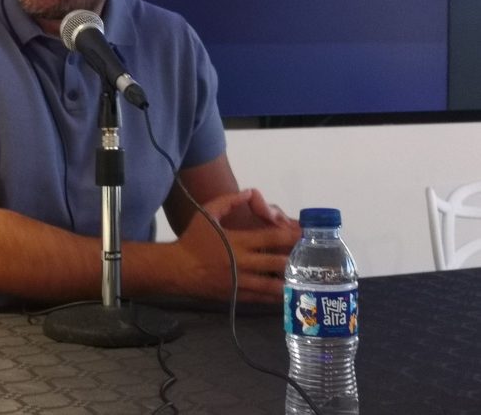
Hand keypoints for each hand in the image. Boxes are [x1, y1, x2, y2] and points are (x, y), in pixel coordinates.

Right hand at [171, 189, 299, 302]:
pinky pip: (261, 298)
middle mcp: (242, 263)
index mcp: (237, 241)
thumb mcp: (207, 214)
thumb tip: (250, 192)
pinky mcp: (237, 296)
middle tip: (315, 260)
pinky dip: (277, 297)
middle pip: (278, 263)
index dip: (292, 236)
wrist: (177, 268)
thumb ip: (229, 201)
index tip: (307, 236)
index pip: (272, 238)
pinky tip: (289, 295)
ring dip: (292, 282)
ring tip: (309, 281)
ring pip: (273, 285)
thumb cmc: (193, 239)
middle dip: (298, 261)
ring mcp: (240, 282)